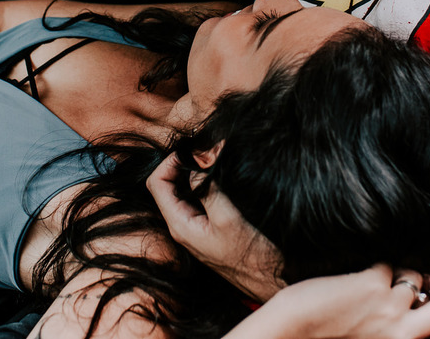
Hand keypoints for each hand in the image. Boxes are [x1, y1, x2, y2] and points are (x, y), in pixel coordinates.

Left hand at [146, 152, 283, 301]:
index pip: (157, 183)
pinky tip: (222, 172)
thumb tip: (197, 159)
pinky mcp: (210, 227)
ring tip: (215, 155)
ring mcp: (196, 227)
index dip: (171, 161)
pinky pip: (198, 198)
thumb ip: (207, 188)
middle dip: (183, 161)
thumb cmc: (253, 256)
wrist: (273, 282)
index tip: (194, 149)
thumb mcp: (228, 218)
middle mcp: (183, 226)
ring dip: (195, 169)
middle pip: (168, 184)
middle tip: (207, 147)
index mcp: (180, 225)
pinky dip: (206, 181)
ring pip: (184, 190)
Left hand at [224, 264, 429, 338]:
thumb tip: (416, 307)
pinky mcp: (371, 284)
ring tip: (371, 284)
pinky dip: (372, 269)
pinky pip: (385, 266)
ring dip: (397, 275)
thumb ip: (396, 330)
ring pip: (412, 277)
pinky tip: (352, 281)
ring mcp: (391, 308)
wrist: (291, 334)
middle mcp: (405, 333)